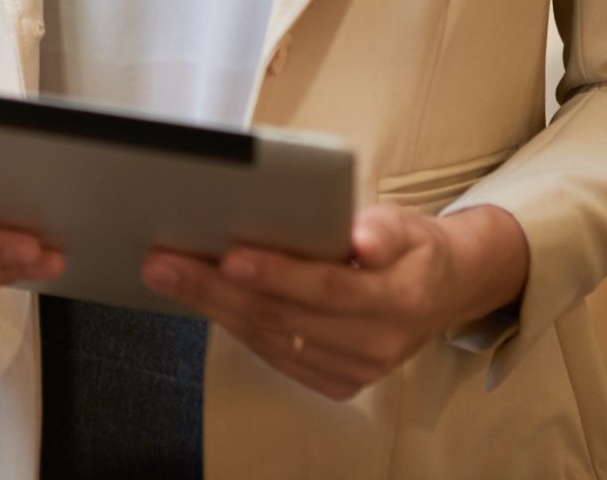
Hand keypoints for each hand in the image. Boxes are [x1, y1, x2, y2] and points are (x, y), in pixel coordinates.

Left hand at [143, 204, 528, 400]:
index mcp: (399, 298)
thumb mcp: (406, 223)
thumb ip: (383, 228)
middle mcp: (377, 344)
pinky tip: (201, 299)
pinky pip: (275, 355)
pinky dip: (234, 325)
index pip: (327, 288)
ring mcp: (357, 371)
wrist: (444, 293)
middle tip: (163, 262)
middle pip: (284, 318)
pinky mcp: (338, 383)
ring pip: (270, 339)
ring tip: (166, 274)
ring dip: (211, 307)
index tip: (228, 256)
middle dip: (215, 289)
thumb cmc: (410, 247)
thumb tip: (362, 238)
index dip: (277, 274)